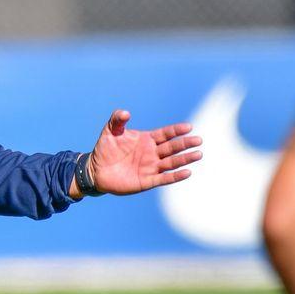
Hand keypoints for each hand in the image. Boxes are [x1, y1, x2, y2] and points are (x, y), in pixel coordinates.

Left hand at [84, 109, 201, 195]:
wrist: (96, 170)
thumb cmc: (105, 149)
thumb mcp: (110, 131)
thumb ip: (117, 120)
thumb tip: (126, 112)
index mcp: (147, 140)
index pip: (166, 134)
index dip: (176, 131)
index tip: (188, 127)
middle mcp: (152, 153)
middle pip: (172, 148)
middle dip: (185, 144)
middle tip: (198, 140)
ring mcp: (151, 167)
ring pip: (171, 163)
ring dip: (184, 159)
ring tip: (198, 154)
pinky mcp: (147, 181)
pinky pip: (164, 178)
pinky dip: (175, 176)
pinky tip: (187, 173)